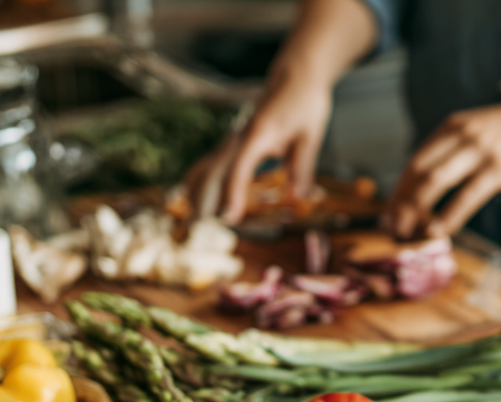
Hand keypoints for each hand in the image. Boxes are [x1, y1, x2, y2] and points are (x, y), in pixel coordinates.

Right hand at [187, 69, 332, 224]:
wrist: (295, 76)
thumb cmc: (305, 104)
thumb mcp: (310, 137)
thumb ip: (302, 169)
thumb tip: (296, 198)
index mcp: (258, 135)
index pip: (239, 169)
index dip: (232, 194)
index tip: (228, 217)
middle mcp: (240, 137)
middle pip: (214, 170)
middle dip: (205, 198)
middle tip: (198, 226)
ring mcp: (235, 139)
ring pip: (208, 166)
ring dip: (197, 191)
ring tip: (189, 218)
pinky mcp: (235, 142)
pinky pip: (212, 163)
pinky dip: (200, 180)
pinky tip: (191, 197)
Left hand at [385, 91, 500, 238]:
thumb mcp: (479, 130)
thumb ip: (456, 148)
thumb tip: (435, 179)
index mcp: (452, 127)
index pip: (415, 161)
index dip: (399, 189)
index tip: (389, 212)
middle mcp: (460, 136)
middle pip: (418, 172)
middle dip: (401, 203)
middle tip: (392, 229)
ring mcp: (479, 151)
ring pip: (436, 182)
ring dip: (418, 210)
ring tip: (409, 233)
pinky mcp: (498, 168)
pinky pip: (467, 195)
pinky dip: (450, 215)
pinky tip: (440, 231)